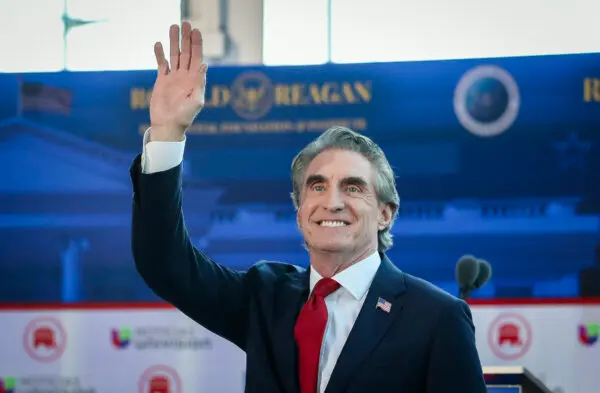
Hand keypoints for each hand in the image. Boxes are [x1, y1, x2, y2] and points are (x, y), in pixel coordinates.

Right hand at [149, 22, 207, 140]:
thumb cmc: (185, 117)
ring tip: (173, 26)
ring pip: (174, 55)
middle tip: (185, 23)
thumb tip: (204, 65)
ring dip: (173, 41)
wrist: (169, 125)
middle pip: (186, 52)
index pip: (197, 57)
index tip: (196, 31)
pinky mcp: (162, 81)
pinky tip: (158, 44)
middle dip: (186, 38)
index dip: (197, 44)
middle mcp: (185, 76)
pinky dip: (160, 54)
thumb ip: (200, 83)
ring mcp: (173, 77)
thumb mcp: (196, 101)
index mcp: (195, 79)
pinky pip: (161, 64)